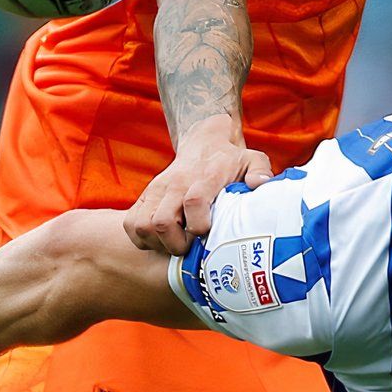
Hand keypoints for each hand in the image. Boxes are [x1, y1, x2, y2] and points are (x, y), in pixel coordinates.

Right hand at [125, 115, 272, 253]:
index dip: (199, 225)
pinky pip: (131, 225)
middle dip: (177, 244)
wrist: (203, 144)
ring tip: (177, 244)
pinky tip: (161, 240)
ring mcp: (156, 191)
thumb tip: (258, 184)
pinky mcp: (144, 197)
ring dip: (158, 244)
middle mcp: (175, 183)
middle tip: (192, 247)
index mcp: (204, 177)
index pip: (194, 201)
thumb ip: (260, 171)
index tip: (207, 234)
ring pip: (143, 226)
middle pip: (162, 221)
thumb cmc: (230, 161)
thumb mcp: (252, 160)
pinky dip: (142, 239)